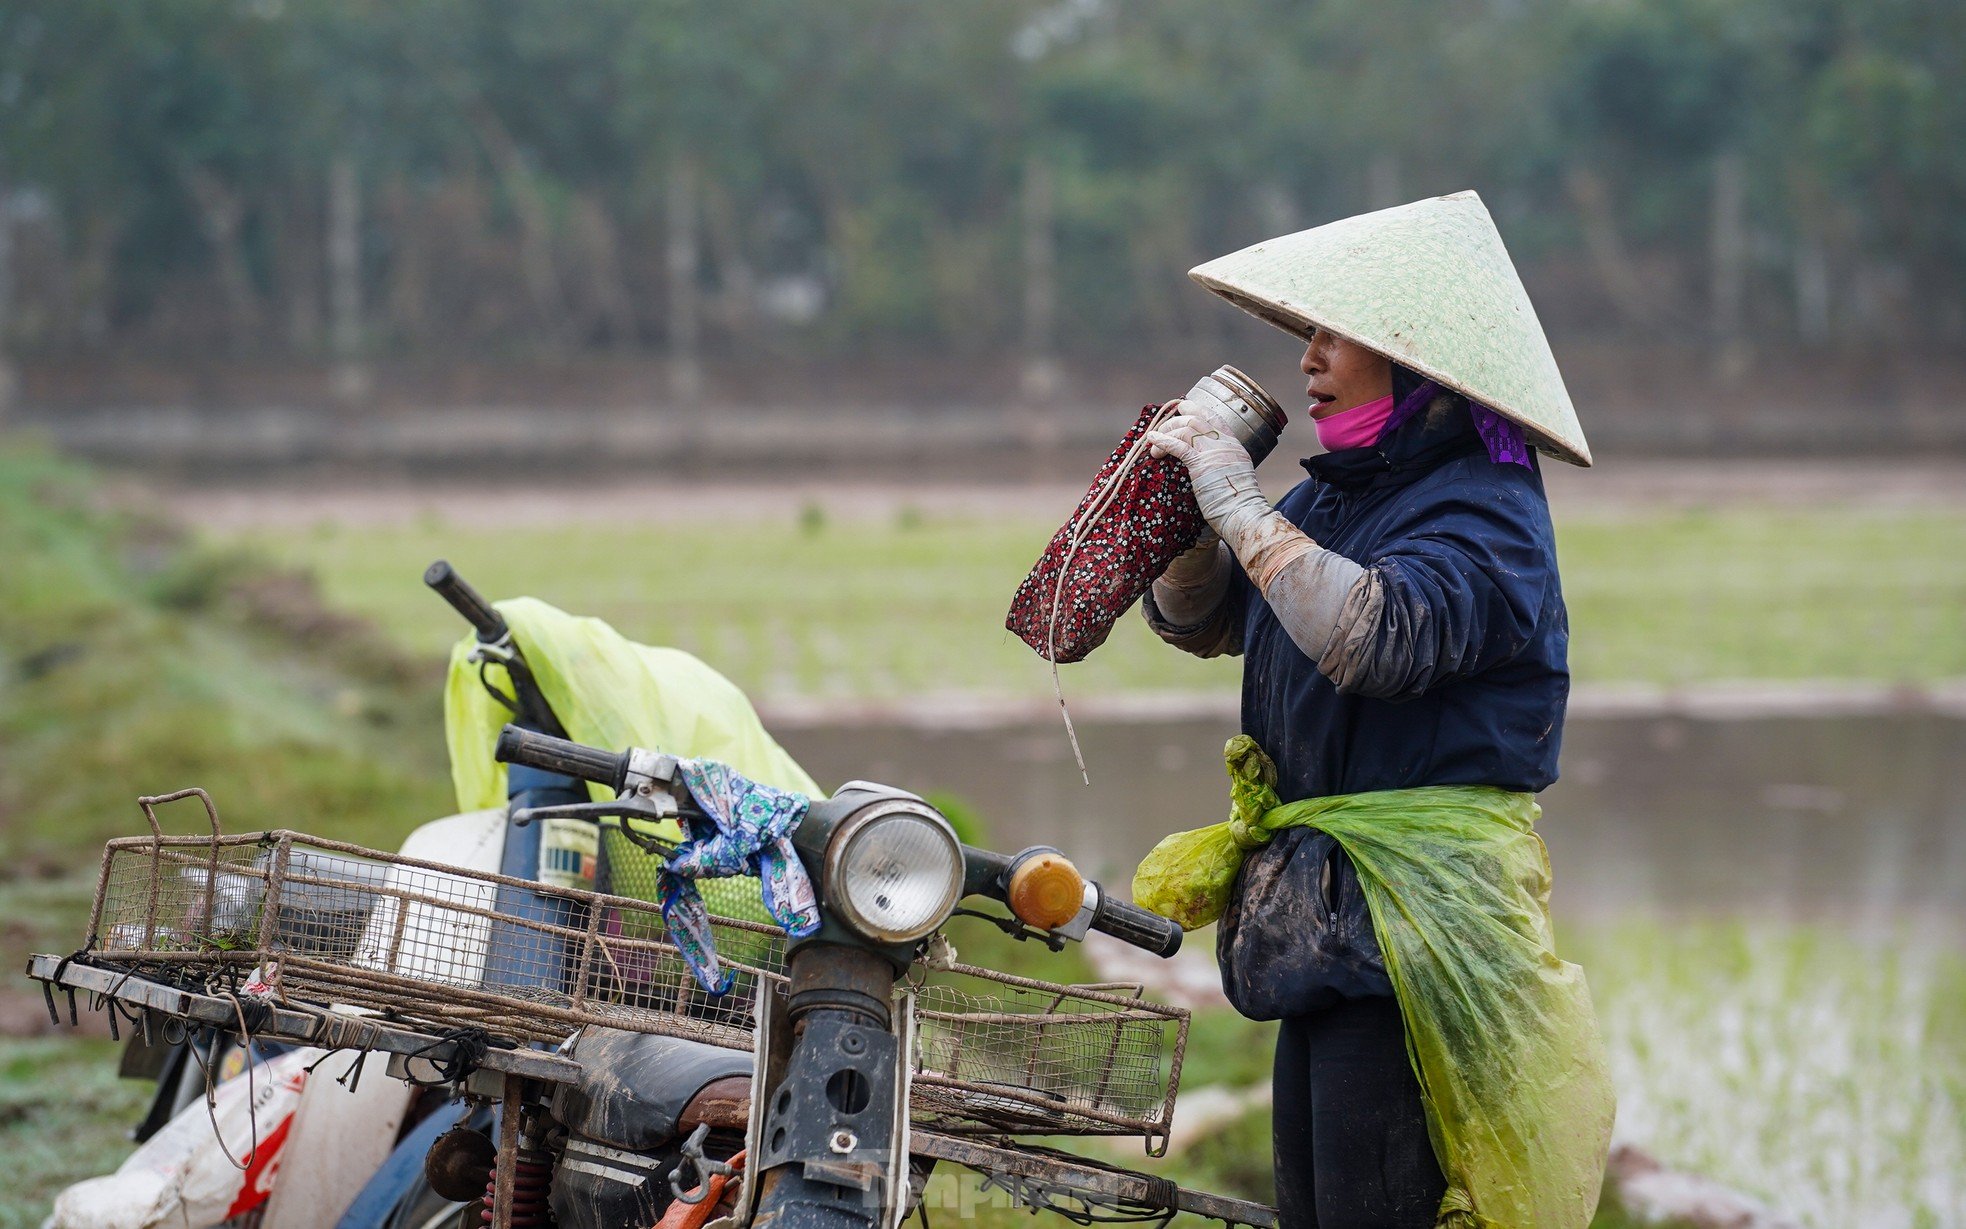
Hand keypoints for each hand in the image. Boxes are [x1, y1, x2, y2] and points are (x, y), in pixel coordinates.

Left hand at [1144, 404, 1267, 538]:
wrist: (1243, 513)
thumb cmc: (1238, 503)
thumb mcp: (1236, 474)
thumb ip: (1223, 463)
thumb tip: (1210, 464)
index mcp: (1234, 445)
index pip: (1215, 418)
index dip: (1197, 409)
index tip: (1184, 407)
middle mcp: (1224, 444)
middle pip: (1197, 419)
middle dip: (1176, 419)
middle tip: (1164, 426)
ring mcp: (1213, 452)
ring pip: (1186, 428)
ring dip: (1167, 431)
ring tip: (1154, 442)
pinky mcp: (1201, 464)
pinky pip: (1178, 446)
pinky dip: (1162, 441)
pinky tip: (1152, 440)